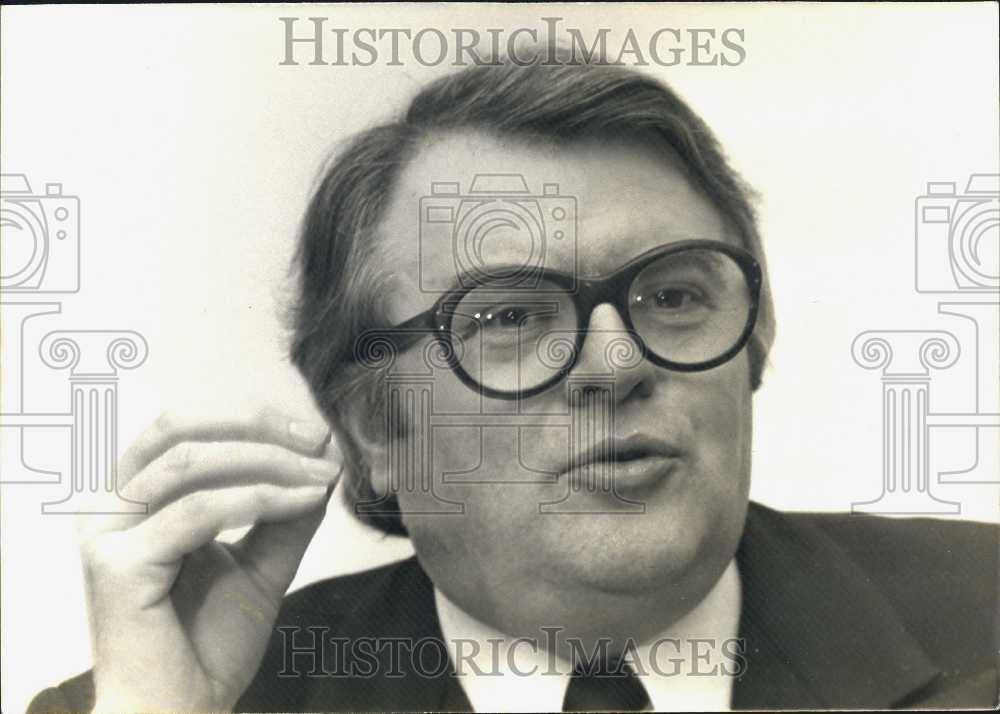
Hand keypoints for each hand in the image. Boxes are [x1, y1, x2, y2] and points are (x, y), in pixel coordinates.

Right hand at [78, 406, 342, 711]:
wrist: (182, 711)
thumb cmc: (208, 642)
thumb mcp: (260, 562)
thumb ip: (285, 512)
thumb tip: (322, 456)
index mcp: (131, 498)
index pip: (185, 428)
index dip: (249, 420)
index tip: (314, 434)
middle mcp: (108, 507)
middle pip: (179, 430)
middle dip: (256, 427)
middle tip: (316, 440)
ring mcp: (106, 535)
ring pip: (191, 463)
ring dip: (268, 460)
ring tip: (321, 475)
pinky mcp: (118, 566)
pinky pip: (199, 511)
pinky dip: (260, 498)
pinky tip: (304, 501)